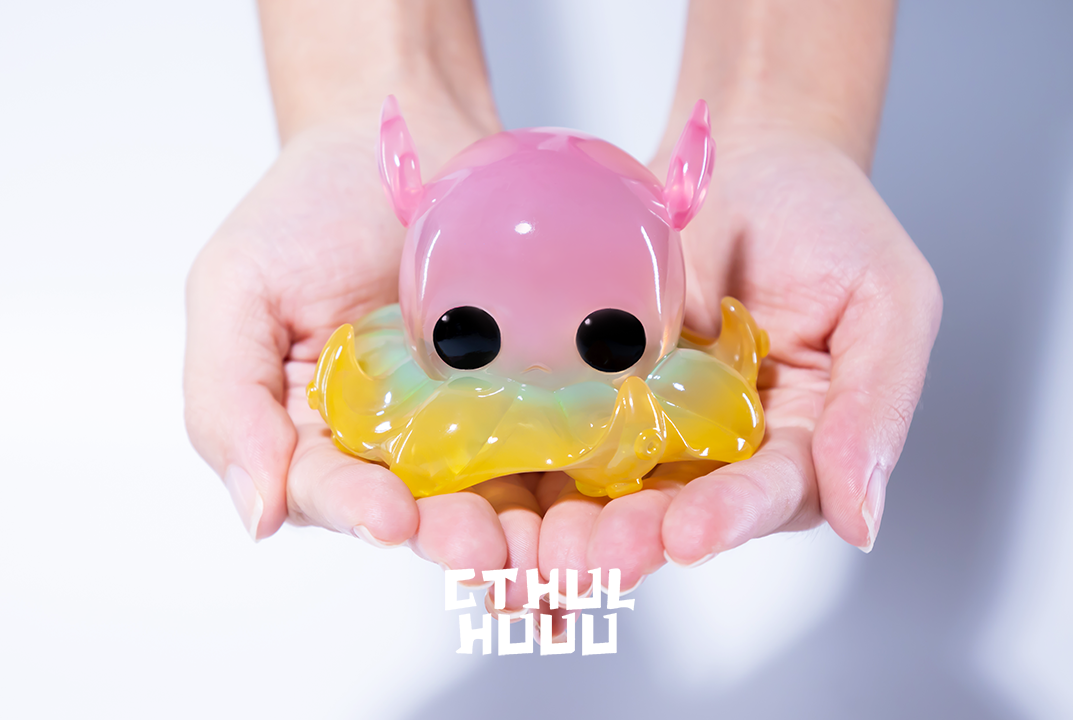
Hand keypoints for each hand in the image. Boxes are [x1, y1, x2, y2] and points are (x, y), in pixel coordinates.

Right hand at [183, 96, 544, 606]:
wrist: (403, 135)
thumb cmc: (308, 207)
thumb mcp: (237, 288)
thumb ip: (227, 398)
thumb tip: (254, 516)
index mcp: (311, 433)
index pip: (326, 489)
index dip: (356, 509)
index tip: (392, 518)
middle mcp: (390, 445)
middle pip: (419, 510)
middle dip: (452, 535)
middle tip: (486, 550)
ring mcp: (468, 425)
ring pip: (493, 494)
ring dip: (521, 529)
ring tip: (546, 546)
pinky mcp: (532, 398)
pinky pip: (555, 445)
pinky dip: (576, 476)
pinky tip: (597, 493)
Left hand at [536, 126, 941, 589]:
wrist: (750, 157)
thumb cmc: (831, 221)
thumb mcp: (888, 301)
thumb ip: (877, 406)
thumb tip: (863, 520)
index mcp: (803, 439)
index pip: (772, 491)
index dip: (733, 515)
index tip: (689, 536)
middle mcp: (727, 446)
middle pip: (687, 505)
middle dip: (642, 535)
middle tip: (600, 559)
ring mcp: (658, 419)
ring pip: (622, 482)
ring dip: (586, 518)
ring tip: (553, 545)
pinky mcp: (602, 387)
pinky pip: (572, 425)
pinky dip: (544, 454)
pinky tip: (512, 481)